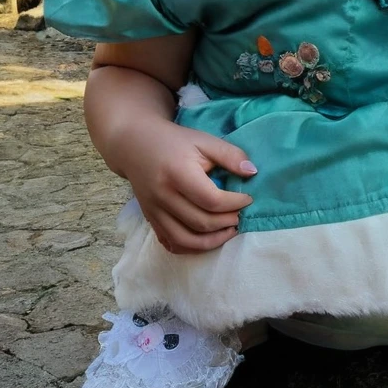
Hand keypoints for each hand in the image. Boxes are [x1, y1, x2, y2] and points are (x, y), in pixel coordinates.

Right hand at [118, 118, 255, 254]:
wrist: (134, 145)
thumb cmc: (174, 142)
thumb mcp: (203, 140)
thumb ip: (229, 155)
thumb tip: (252, 173)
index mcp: (177, 174)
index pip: (211, 200)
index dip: (235, 203)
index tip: (248, 198)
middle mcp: (163, 196)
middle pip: (201, 222)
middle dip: (228, 222)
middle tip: (241, 214)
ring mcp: (154, 212)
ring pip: (186, 240)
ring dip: (213, 240)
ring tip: (230, 229)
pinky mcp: (150, 220)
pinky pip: (172, 244)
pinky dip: (193, 247)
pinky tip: (209, 238)